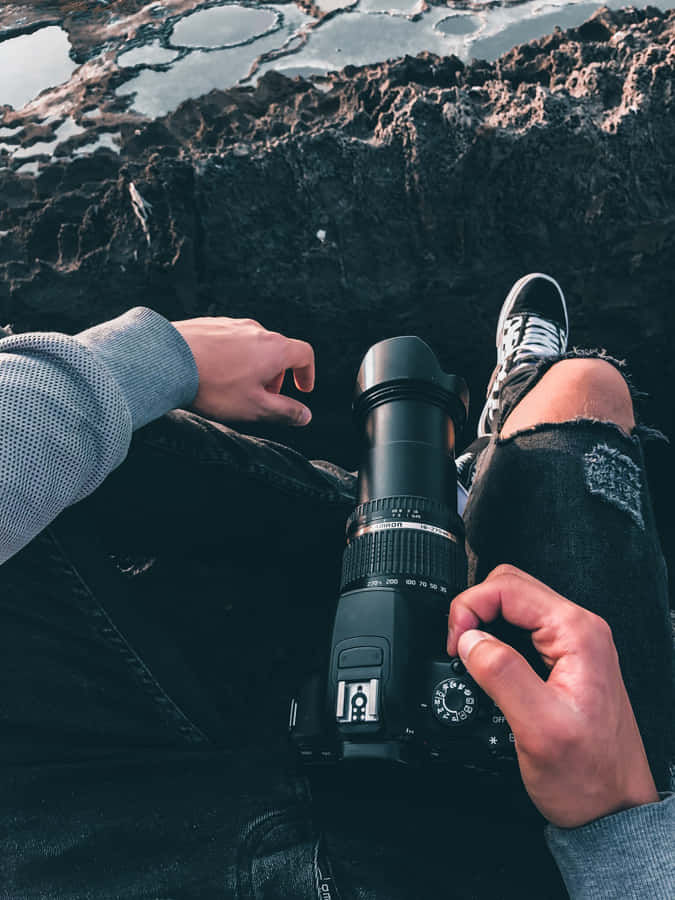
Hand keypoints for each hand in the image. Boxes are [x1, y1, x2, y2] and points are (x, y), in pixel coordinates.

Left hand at [171, 316, 314, 425]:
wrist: (167, 361)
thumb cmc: (214, 386)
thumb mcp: (255, 407)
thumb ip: (284, 412)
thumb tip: (305, 415)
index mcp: (274, 348)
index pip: (304, 354)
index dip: (307, 373)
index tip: (302, 389)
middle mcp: (256, 330)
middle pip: (277, 350)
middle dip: (276, 375)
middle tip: (264, 396)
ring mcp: (231, 324)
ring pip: (252, 345)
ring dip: (253, 365)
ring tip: (236, 386)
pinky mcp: (208, 323)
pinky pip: (229, 340)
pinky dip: (232, 356)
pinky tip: (214, 373)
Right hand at [447, 564, 658, 827]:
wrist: (612, 810)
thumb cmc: (588, 777)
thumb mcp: (538, 727)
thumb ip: (501, 674)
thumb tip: (470, 639)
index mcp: (577, 633)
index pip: (507, 587)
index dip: (469, 607)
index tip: (454, 643)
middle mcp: (579, 630)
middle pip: (509, 587)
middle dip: (473, 609)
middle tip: (457, 647)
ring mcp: (574, 644)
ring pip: (513, 606)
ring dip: (483, 623)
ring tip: (468, 656)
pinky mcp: (565, 660)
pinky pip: (521, 630)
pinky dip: (495, 638)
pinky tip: (486, 664)